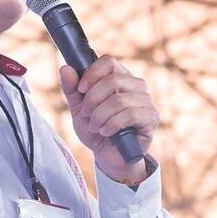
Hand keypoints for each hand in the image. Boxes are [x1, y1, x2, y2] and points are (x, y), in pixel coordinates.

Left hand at [59, 56, 158, 183]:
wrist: (107, 156)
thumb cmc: (95, 129)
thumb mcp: (78, 109)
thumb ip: (72, 89)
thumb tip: (65, 68)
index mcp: (119, 77)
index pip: (109, 61)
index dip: (92, 73)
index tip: (81, 89)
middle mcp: (135, 85)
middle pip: (113, 80)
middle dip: (93, 99)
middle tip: (86, 114)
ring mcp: (145, 101)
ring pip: (120, 100)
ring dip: (100, 115)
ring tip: (95, 126)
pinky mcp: (151, 117)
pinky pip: (130, 115)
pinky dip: (112, 124)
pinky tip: (106, 132)